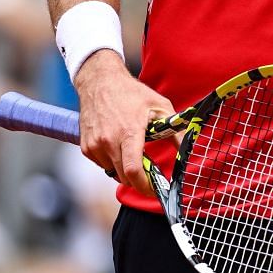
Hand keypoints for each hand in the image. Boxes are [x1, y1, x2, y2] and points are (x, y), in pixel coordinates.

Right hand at [72, 50, 172, 197]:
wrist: (99, 82)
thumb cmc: (132, 93)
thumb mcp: (160, 107)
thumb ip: (174, 131)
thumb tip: (187, 151)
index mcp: (129, 133)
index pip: (133, 170)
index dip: (145, 186)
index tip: (156, 191)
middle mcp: (108, 141)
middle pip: (124, 177)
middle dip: (139, 181)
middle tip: (151, 175)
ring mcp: (95, 145)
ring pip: (113, 172)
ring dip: (125, 171)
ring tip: (134, 154)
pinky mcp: (86, 147)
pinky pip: (102, 165)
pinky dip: (112, 163)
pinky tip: (119, 147)